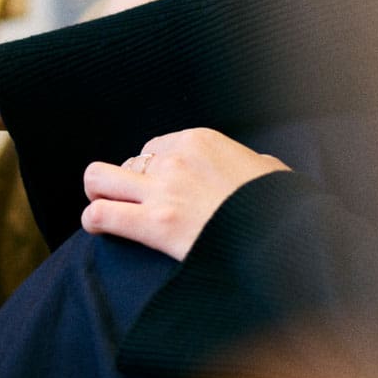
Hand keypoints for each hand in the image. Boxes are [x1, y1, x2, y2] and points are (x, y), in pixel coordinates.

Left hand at [80, 128, 287, 259]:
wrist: (283, 236)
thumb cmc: (280, 206)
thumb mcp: (268, 171)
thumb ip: (250, 164)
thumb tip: (253, 165)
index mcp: (199, 141)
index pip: (154, 148)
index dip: (154, 170)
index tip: (162, 189)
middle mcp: (174, 160)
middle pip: (126, 161)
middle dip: (124, 181)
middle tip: (132, 201)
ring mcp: (162, 190)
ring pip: (98, 179)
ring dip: (98, 194)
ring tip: (106, 209)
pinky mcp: (154, 224)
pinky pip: (101, 215)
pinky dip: (94, 221)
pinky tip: (99, 228)